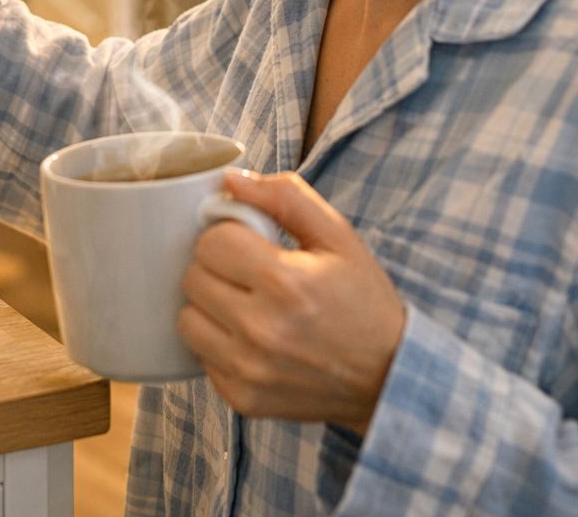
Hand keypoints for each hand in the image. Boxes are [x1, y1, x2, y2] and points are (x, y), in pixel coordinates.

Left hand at [177, 171, 405, 436]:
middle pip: (193, 278)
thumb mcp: (338, 236)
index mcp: (283, 282)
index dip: (228, 236)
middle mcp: (260, 329)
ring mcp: (248, 369)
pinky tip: (250, 339)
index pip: (210, 242)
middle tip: (250, 274)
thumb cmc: (363, 301)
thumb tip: (230, 179)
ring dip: (209, 307)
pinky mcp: (242, 399)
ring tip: (246, 305)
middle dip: (217, 268)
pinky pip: (201, 356)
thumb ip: (285, 197)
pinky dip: (218, 344)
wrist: (390, 377)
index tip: (251, 245)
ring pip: (187, 319)